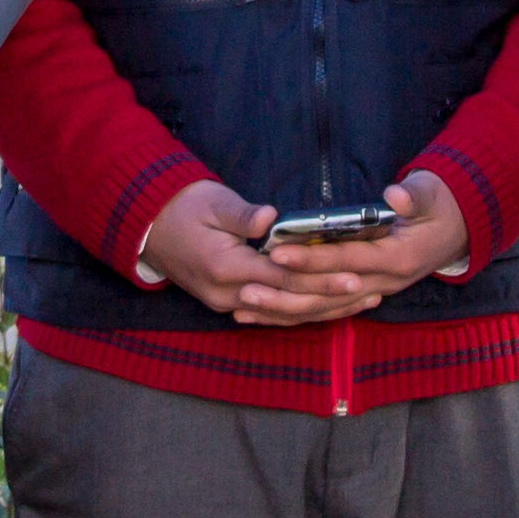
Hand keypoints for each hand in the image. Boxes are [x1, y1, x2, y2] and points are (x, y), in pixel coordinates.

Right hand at [145, 180, 385, 325]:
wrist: (148, 225)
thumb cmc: (183, 206)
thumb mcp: (212, 202)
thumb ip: (242, 214)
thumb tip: (270, 218)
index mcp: (225, 267)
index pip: (283, 279)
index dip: (321, 279)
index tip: (355, 276)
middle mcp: (227, 293)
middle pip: (288, 305)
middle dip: (331, 300)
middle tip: (370, 292)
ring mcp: (226, 303)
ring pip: (282, 315)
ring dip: (322, 311)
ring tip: (359, 302)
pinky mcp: (228, 302)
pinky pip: (270, 313)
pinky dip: (300, 312)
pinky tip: (327, 308)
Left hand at [257, 172, 472, 315]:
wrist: (460, 230)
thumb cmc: (441, 206)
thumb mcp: (433, 194)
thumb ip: (414, 196)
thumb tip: (395, 196)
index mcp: (396, 259)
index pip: (345, 261)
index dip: (311, 259)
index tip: (276, 253)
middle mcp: (383, 284)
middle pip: (327, 295)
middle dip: (285, 292)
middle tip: (245, 287)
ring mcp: (374, 293)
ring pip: (323, 309)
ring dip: (284, 311)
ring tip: (244, 308)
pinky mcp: (364, 295)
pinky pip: (327, 309)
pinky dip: (295, 314)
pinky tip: (263, 315)